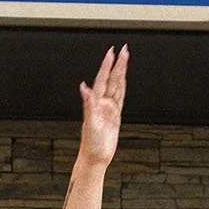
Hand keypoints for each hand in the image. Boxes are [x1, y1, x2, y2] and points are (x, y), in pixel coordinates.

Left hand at [77, 45, 128, 166]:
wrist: (95, 158)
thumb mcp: (90, 124)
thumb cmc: (91, 144)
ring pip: (117, 86)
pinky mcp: (114, 117)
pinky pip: (120, 98)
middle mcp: (102, 103)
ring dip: (121, 73)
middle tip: (124, 50)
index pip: (102, 79)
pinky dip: (122, 88)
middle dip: (118, 65)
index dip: (107, 65)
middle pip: (112, 80)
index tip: (112, 52)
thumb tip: (84, 88)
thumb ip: (88, 105)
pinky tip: (122, 80)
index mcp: (96, 103)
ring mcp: (108, 109)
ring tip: (125, 60)